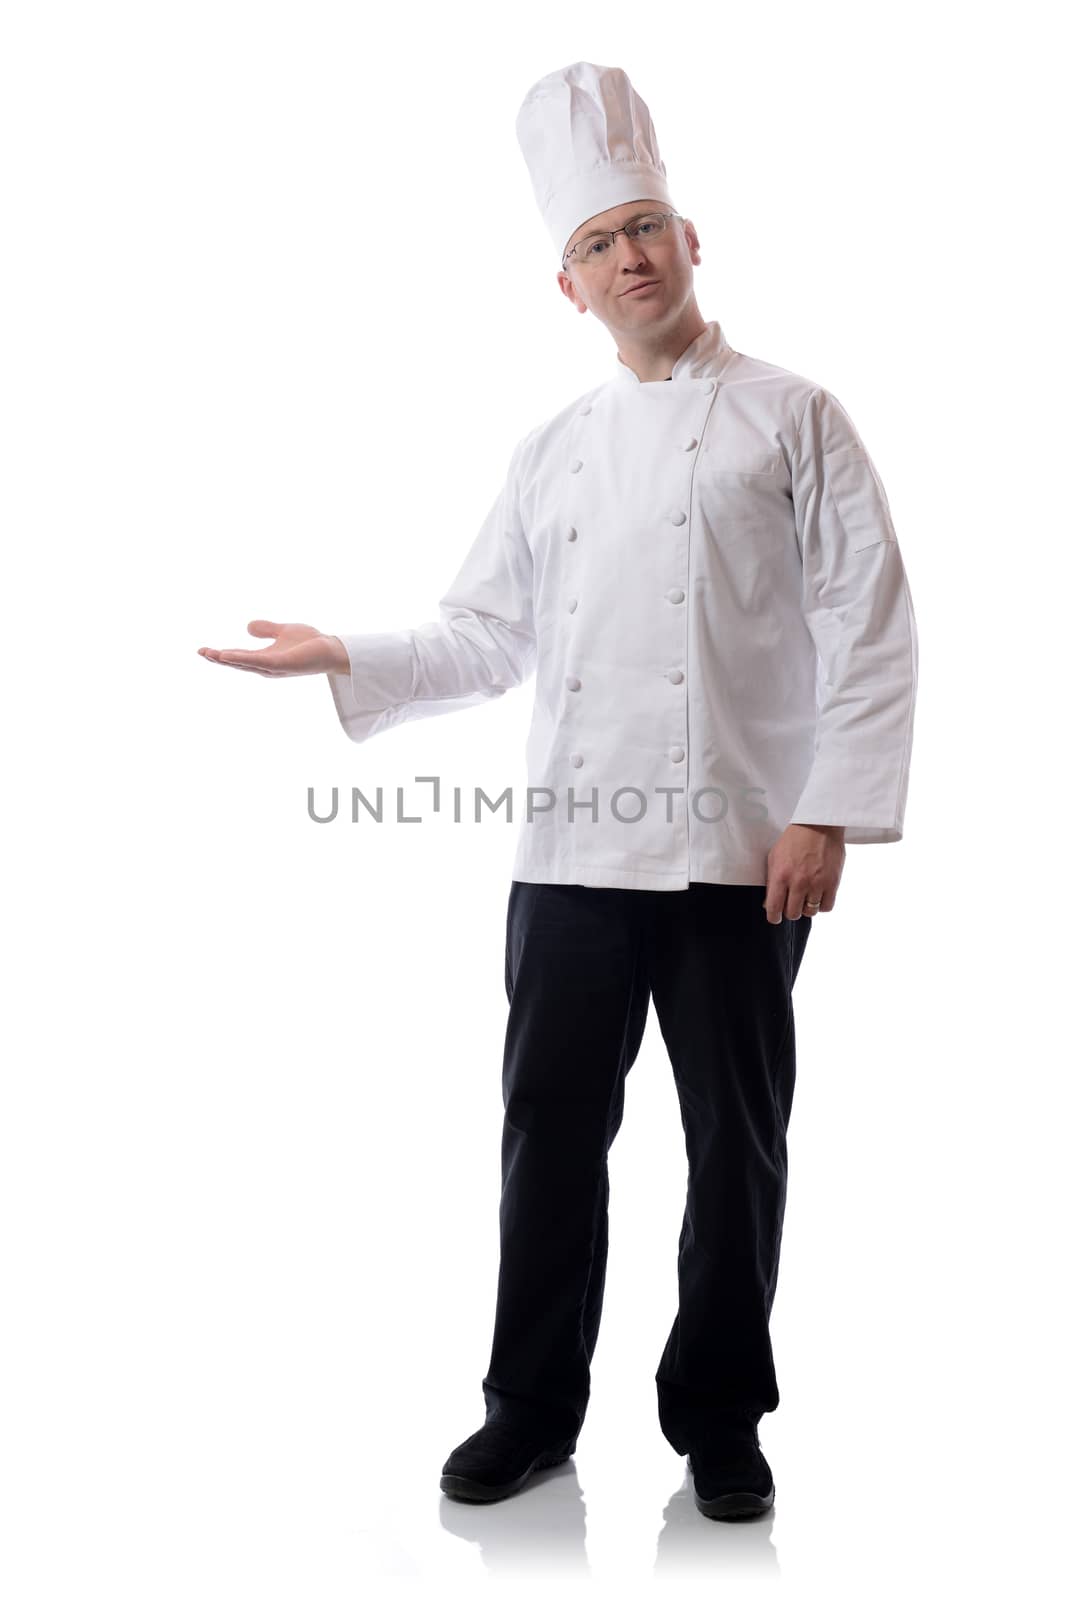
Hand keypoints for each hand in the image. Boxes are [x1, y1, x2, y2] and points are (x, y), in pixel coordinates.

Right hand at [197, 621, 348, 676]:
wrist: (332, 648)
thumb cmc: (311, 643)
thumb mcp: (283, 631)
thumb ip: (266, 629)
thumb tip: (247, 627)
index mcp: (265, 659)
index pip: (238, 657)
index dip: (221, 655)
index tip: (204, 651)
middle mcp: (267, 667)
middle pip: (238, 663)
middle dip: (219, 659)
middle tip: (201, 652)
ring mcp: (274, 667)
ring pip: (245, 664)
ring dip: (228, 660)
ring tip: (211, 654)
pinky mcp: (283, 664)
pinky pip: (259, 662)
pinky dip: (243, 659)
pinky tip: (230, 655)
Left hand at [763, 824, 844, 922]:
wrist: (819, 825)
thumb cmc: (795, 839)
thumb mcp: (774, 857)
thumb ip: (771, 882)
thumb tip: (768, 904)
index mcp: (780, 875)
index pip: (774, 908)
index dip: (773, 917)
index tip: (775, 917)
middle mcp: (798, 882)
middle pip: (792, 913)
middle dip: (790, 911)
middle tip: (791, 903)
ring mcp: (817, 883)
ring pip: (810, 912)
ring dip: (806, 907)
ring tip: (806, 897)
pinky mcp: (833, 882)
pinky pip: (826, 907)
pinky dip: (822, 905)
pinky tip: (818, 896)